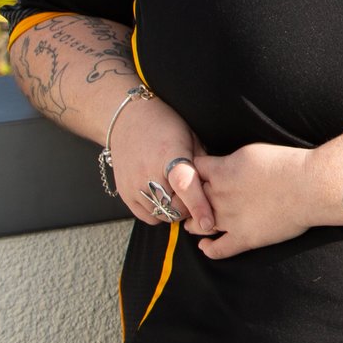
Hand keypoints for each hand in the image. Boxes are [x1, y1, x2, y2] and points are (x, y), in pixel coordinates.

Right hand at [110, 96, 215, 234]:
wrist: (127, 120)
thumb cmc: (164, 125)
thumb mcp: (190, 137)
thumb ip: (202, 163)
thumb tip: (217, 186)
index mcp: (170, 155)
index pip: (185, 186)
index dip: (198, 206)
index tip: (207, 223)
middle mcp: (149, 172)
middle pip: (174, 207)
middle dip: (189, 208)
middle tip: (194, 196)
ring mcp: (134, 184)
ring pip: (160, 215)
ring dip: (173, 211)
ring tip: (177, 194)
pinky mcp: (124, 193)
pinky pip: (146, 216)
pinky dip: (158, 213)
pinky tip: (162, 197)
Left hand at [192, 143, 327, 260]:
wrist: (310, 186)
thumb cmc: (288, 164)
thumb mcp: (253, 151)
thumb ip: (231, 161)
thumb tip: (224, 166)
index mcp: (221, 171)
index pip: (194, 169)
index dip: (196, 171)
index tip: (201, 174)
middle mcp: (219, 195)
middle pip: (192, 199)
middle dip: (192, 199)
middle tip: (196, 201)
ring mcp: (229, 219)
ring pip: (198, 225)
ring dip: (194, 224)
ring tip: (196, 224)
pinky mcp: (243, 238)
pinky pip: (217, 250)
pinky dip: (208, 249)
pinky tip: (206, 246)